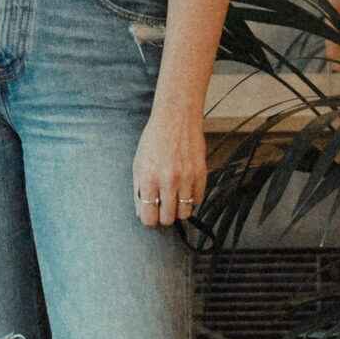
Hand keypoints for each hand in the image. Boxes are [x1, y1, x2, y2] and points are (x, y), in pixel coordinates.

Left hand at [131, 105, 206, 228]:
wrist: (176, 118)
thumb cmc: (155, 139)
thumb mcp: (138, 164)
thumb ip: (139, 190)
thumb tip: (142, 212)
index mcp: (148, 179)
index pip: (149, 217)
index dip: (149, 219)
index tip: (151, 216)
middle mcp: (167, 181)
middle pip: (167, 218)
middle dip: (164, 216)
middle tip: (163, 207)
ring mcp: (186, 178)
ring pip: (185, 213)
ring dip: (179, 209)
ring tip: (175, 199)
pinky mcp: (201, 174)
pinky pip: (198, 200)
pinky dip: (192, 199)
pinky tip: (185, 189)